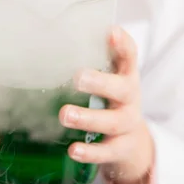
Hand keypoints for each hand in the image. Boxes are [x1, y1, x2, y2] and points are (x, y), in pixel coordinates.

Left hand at [59, 27, 153, 183]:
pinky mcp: (121, 149)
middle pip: (122, 89)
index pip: (130, 56)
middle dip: (100, 83)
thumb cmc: (109, 99)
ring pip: (112, 122)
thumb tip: (52, 36)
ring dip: (88, 118)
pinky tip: (73, 150)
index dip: (122, 44)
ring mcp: (127, 124)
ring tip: (64, 115)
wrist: (132, 142)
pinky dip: (90, 152)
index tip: (110, 32)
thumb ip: (90, 59)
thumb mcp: (107, 77)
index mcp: (126, 75)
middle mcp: (130, 98)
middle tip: (77, 77)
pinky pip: (107, 151)